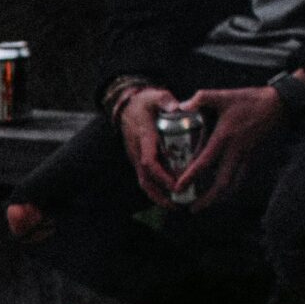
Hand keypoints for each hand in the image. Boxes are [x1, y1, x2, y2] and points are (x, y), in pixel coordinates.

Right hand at [114, 85, 182, 206]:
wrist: (127, 105)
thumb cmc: (144, 102)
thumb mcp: (155, 96)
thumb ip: (165, 100)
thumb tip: (176, 107)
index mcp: (143, 138)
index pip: (149, 161)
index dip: (162, 175)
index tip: (176, 184)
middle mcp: (137, 151)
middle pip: (145, 179)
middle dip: (160, 194)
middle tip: (178, 204)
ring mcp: (136, 157)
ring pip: (144, 182)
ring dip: (158, 197)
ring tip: (175, 206)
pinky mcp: (138, 160)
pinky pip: (145, 179)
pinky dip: (156, 190)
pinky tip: (170, 197)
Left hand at [173, 85, 286, 211]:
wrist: (278, 104)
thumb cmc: (250, 100)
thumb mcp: (223, 95)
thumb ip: (201, 98)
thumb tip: (181, 106)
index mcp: (224, 137)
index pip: (204, 163)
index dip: (190, 177)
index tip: (178, 187)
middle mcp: (236, 152)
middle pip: (222, 184)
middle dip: (207, 200)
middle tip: (192, 209)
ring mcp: (247, 157)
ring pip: (234, 186)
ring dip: (219, 199)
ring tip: (205, 205)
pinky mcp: (253, 158)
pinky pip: (241, 179)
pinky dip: (231, 189)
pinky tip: (221, 193)